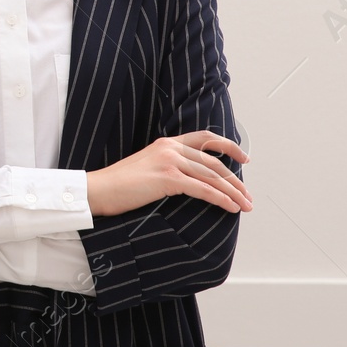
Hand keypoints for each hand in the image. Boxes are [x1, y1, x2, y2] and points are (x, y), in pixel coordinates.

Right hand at [86, 130, 251, 216]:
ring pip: (212, 177)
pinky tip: (230, 207)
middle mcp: (170, 148)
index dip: (228, 146)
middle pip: (214, 163)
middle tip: (248, 196)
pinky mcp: (168, 178)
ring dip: (233, 193)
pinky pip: (202, 189)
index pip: (205, 138)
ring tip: (245, 205)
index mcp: (166, 143)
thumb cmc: (119, 184)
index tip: (244, 158)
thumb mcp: (147, 166)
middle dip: (235, 181)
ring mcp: (169, 161)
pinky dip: (220, 199)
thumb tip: (191, 180)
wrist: (98, 189)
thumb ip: (168, 166)